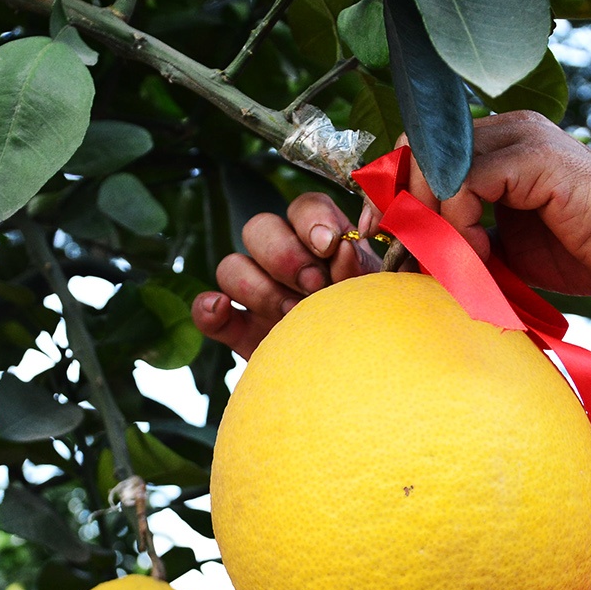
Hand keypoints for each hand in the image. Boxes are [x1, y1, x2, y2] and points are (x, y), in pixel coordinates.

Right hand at [192, 192, 380, 357]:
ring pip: (231, 265)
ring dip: (258, 287)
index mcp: (325, 242)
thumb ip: (367, 267)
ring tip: (292, 316)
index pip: (305, 207)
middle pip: (259, 228)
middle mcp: (286, 261)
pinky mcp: (238, 330)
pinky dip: (208, 308)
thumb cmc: (378, 328)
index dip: (312, 219)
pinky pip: (206, 310)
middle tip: (314, 286)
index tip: (328, 245)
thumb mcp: (383, 295)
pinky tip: (223, 311)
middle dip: (284, 255)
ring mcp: (258, 294)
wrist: (364, 382)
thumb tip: (347, 243)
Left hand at [367, 112, 590, 298]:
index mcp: (499, 143)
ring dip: (430, 217)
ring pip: (437, 162)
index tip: (381, 234)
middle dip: (400, 202)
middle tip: (400, 249)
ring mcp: (522, 137)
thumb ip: (466, 239)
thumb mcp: (508, 248)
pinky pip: (466, 180)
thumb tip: (414, 252)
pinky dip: (458, 219)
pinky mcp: (536, 158)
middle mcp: (507, 128)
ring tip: (450, 257)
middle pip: (419, 148)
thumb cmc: (590, 251)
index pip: (423, 149)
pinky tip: (478, 250)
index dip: (394, 190)